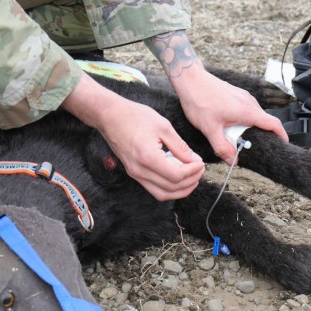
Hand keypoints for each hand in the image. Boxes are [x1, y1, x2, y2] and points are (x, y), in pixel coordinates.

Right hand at [61, 74, 204, 200]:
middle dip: (190, 181)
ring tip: (192, 178)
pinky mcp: (133, 173)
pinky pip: (154, 189)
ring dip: (180, 190)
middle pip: (171, 188)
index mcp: (148, 157)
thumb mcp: (163, 126)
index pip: (177, 175)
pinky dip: (169, 188)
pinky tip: (177, 177)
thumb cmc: (134, 116)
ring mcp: (135, 174)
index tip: (200, 162)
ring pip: (162, 194)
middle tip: (199, 169)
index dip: (193, 172)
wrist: (110, 116)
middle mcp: (140, 170)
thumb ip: (180, 146)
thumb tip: (194, 160)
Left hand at [176, 67, 287, 164]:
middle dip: (260, 135)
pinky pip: (245, 110)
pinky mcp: (236, 95)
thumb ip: (222, 147)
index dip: (281, 136)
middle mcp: (249, 102)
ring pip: (253, 116)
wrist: (191, 80)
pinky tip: (229, 125)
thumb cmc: (199, 100)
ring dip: (248, 128)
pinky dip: (242, 120)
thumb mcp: (210, 129)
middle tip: (250, 147)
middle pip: (263, 122)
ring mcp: (243, 97)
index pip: (273, 124)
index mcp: (247, 111)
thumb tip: (233, 160)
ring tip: (236, 138)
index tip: (283, 145)